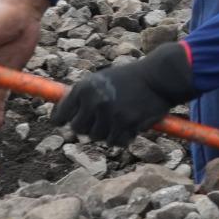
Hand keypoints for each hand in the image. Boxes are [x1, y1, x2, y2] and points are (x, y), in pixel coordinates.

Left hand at [52, 42, 197, 144]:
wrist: (158, 77)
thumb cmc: (129, 77)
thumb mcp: (100, 79)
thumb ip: (82, 96)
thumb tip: (59, 117)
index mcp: (84, 89)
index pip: (60, 116)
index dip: (62, 120)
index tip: (67, 122)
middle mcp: (95, 102)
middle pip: (78, 130)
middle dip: (87, 126)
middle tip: (99, 120)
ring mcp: (111, 114)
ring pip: (97, 137)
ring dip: (106, 132)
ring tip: (118, 120)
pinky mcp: (127, 125)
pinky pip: (116, 142)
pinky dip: (121, 138)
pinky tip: (128, 127)